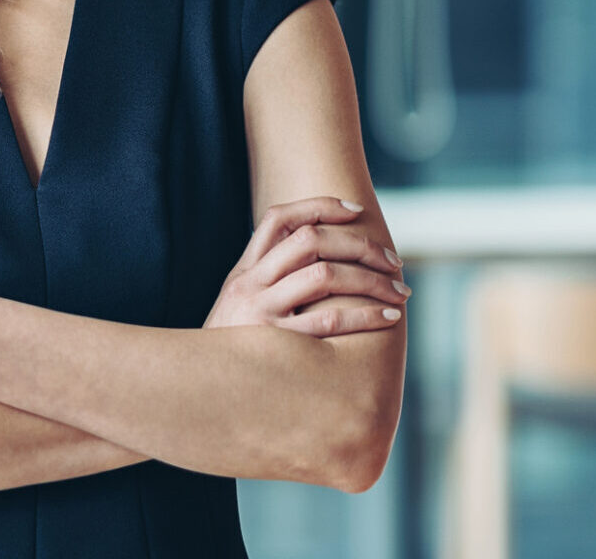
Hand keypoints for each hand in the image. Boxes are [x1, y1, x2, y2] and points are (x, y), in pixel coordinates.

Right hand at [204, 196, 407, 336]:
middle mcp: (249, 283)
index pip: (278, 218)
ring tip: (399, 290)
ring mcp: (259, 311)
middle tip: (393, 260)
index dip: (319, 205)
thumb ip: (266, 286)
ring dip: (371, 279)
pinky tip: (387, 318)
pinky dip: (364, 315)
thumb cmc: (229, 351)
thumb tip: (317, 265)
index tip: (356, 210)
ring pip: (324, 275)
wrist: (196, 388)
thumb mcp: (237, 309)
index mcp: (242, 271)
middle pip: (310, 240)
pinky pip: (328, 321)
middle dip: (359, 244)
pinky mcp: (273, 343)